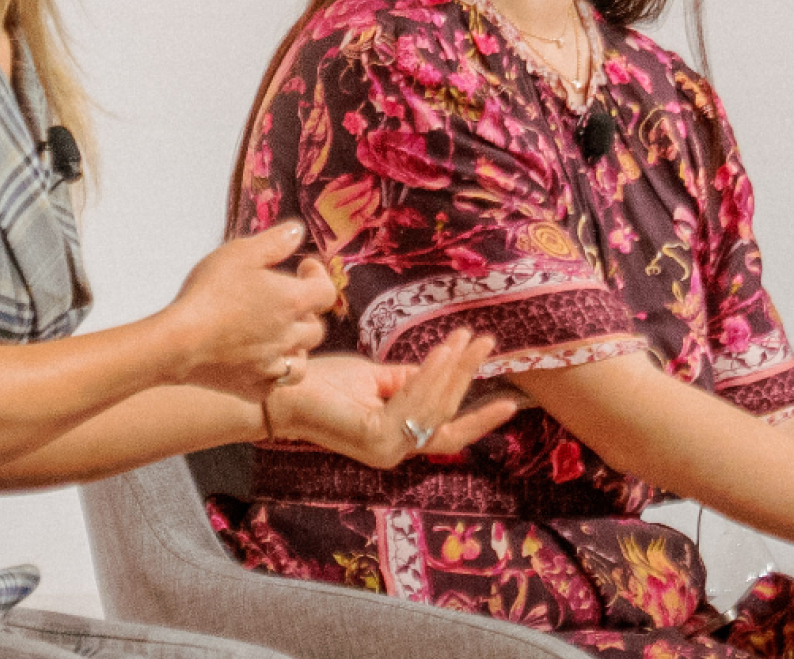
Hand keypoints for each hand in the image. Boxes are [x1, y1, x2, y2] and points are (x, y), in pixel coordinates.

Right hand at [156, 222, 334, 394]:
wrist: (177, 343)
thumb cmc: (208, 294)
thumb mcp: (240, 253)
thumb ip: (274, 242)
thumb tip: (297, 232)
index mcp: (292, 302)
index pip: (326, 292)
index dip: (318, 277)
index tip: (303, 269)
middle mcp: (290, 337)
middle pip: (315, 328)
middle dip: (305, 313)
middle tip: (284, 302)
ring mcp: (273, 366)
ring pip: (301, 362)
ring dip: (294, 348)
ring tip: (276, 336)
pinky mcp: (253, 388)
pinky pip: (274, 385)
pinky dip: (272, 373)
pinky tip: (257, 361)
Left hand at [265, 330, 520, 466]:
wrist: (281, 388)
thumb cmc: (323, 382)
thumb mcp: (376, 378)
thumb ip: (409, 379)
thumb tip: (447, 365)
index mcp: (395, 441)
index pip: (447, 433)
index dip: (480, 418)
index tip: (511, 401)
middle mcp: (394, 453)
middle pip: (447, 417)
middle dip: (468, 377)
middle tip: (487, 343)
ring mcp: (385, 450)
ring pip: (434, 408)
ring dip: (453, 370)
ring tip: (466, 339)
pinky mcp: (375, 438)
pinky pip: (414, 403)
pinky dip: (431, 375)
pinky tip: (442, 351)